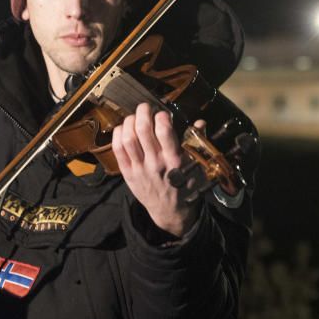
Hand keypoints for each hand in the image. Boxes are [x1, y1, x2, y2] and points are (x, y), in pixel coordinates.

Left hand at [111, 103, 204, 236]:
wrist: (170, 211)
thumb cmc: (186, 186)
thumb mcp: (197, 166)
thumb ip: (197, 143)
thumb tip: (200, 122)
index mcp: (175, 160)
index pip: (165, 132)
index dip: (161, 116)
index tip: (162, 113)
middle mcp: (155, 163)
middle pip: (143, 130)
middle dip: (142, 113)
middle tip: (145, 107)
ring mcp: (140, 168)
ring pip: (128, 138)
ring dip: (129, 122)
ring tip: (134, 117)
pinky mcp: (128, 173)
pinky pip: (118, 150)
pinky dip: (117, 135)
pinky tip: (123, 128)